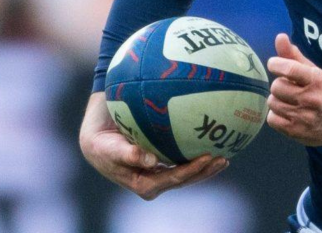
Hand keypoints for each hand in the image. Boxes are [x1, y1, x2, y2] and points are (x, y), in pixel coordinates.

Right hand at [79, 92, 227, 199]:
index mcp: (143, 183)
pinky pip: (183, 160)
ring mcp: (159, 173)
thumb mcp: (108, 149)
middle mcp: (154, 181)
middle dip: (205, 171)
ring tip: (225, 156)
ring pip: (187, 172)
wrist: (96, 139)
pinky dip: (197, 154)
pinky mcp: (162, 163)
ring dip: (206, 166)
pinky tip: (213, 144)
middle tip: (223, 159)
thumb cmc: (101, 144)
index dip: (191, 170)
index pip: (173, 178)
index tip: (207, 157)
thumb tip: (150, 161)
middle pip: (185, 179)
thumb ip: (126, 154)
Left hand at [266, 33, 321, 149]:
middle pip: (277, 86)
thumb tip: (280, 37)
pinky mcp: (295, 131)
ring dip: (278, 100)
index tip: (274, 64)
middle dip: (280, 85)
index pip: (289, 69)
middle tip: (289, 87)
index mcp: (317, 79)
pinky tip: (288, 113)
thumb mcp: (313, 71)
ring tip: (290, 100)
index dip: (276, 64)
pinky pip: (272, 118)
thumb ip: (293, 55)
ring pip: (272, 102)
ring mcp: (303, 117)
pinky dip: (276, 115)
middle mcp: (312, 98)